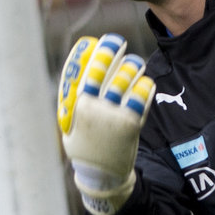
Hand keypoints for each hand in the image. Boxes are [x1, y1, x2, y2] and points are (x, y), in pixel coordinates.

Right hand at [57, 33, 154, 214]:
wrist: (101, 175)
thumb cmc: (83, 145)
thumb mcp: (69, 123)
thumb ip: (72, 98)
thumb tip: (77, 69)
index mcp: (78, 105)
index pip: (88, 69)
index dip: (99, 51)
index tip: (104, 40)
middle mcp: (96, 108)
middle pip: (110, 70)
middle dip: (116, 51)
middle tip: (121, 44)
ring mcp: (115, 115)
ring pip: (128, 80)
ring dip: (133, 67)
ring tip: (135, 65)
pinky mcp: (131, 124)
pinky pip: (142, 96)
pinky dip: (145, 86)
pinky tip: (145, 83)